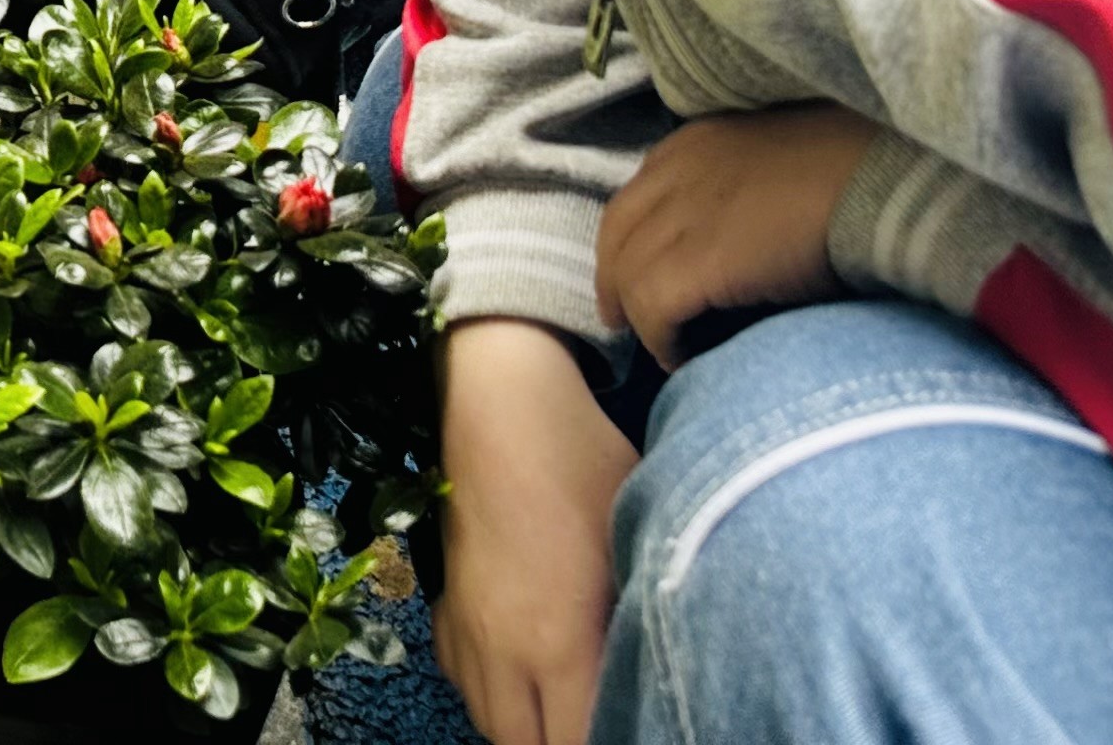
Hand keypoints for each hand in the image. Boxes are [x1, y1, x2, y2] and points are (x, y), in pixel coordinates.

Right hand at [435, 322, 633, 744]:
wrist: (500, 403)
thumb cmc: (584, 462)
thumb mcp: (639, 537)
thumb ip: (647, 618)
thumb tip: (666, 667)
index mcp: (559, 642)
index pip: (580, 741)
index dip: (613, 740)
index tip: (640, 726)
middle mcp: (504, 650)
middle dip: (566, 744)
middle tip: (608, 722)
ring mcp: (469, 629)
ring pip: (491, 722)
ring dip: (529, 729)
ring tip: (569, 713)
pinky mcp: (446, 605)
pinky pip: (464, 682)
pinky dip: (494, 697)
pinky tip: (523, 678)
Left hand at [594, 106, 876, 370]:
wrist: (890, 184)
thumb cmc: (861, 174)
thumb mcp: (784, 162)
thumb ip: (748, 187)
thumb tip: (741, 236)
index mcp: (698, 141)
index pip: (637, 195)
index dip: (629, 239)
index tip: (630, 273)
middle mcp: (676, 170)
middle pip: (618, 233)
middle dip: (615, 279)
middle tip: (624, 320)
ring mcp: (681, 213)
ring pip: (630, 275)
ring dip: (644, 318)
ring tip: (667, 350)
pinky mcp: (694, 261)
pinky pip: (653, 308)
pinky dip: (663, 339)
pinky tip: (684, 360)